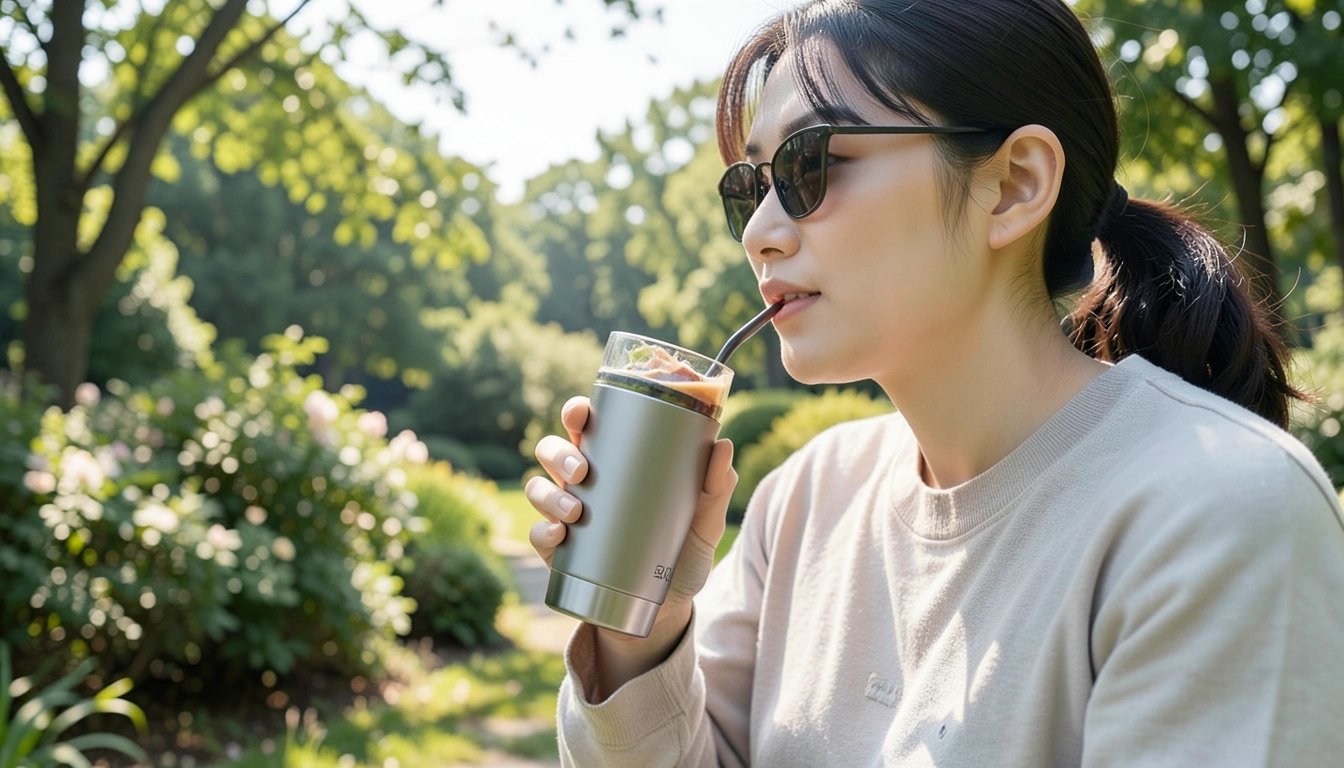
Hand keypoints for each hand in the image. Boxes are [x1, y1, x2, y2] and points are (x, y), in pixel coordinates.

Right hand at [526, 395, 737, 652]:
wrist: (667, 612)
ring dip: (549, 494)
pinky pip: (538, 534)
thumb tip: (724, 445)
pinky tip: (560, 535)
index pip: (586, 427)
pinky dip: (544, 531)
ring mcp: (568, 517)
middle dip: (559, 453)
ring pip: (538, 488)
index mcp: (613, 464)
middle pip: (551, 451)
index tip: (581, 413)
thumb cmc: (682, 555)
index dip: (576, 413)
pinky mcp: (559, 553)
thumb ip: (716, 487)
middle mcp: (584, 485)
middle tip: (582, 470)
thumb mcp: (704, 522)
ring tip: (575, 512)